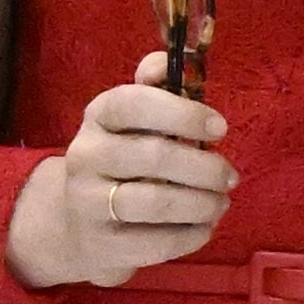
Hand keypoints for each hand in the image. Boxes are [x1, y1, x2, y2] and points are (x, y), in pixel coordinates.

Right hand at [3, 73, 241, 286]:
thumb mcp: (132, 121)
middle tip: (230, 176)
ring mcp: (88, 203)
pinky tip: (204, 228)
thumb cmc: (121, 163)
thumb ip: (156, 88)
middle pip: (154, 156)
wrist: (73, 224)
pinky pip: (155, 242)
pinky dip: (190, 236)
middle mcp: (86, 156)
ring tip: (220, 203)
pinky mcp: (101, 245)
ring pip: (155, 202)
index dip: (182, 113)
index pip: (134, 103)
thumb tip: (174, 57)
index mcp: (98, 116)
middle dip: (204, 167)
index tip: (220, 128)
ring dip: (201, 203)